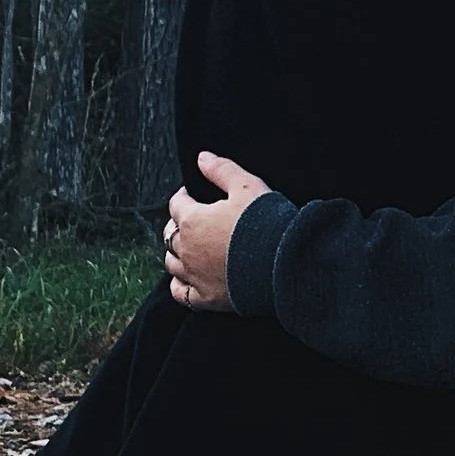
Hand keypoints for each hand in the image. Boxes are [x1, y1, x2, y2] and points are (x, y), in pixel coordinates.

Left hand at [165, 152, 269, 310]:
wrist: (283, 264)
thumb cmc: (266, 222)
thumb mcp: (247, 186)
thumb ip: (222, 170)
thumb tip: (201, 158)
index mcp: (193, 219)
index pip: (177, 203)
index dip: (184, 196)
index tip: (194, 194)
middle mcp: (187, 248)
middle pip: (171, 234)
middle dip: (179, 224)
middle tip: (194, 220)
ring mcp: (194, 275)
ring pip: (171, 262)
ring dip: (177, 252)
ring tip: (191, 247)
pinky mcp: (206, 297)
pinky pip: (180, 293)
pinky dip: (179, 284)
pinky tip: (187, 279)